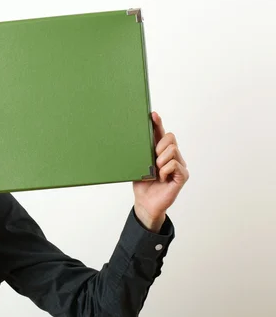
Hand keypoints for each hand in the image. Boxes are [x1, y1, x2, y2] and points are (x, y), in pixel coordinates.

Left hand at [133, 112, 188, 232]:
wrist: (145, 202)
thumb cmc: (143, 184)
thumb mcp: (139, 164)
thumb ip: (141, 151)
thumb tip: (134, 137)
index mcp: (160, 152)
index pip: (161, 133)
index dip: (157, 123)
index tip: (152, 114)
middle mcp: (172, 156)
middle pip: (170, 137)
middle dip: (159, 145)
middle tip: (153, 159)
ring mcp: (179, 165)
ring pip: (172, 150)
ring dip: (160, 160)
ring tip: (157, 171)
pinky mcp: (183, 175)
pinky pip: (174, 164)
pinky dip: (164, 170)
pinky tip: (161, 178)